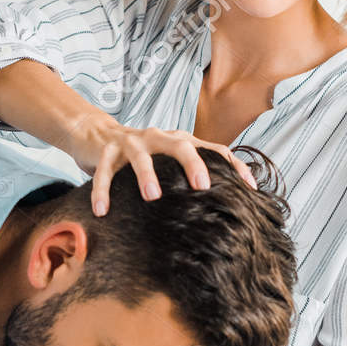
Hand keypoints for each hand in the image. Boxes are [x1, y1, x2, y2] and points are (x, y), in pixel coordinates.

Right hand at [68, 114, 258, 216]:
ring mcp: (130, 142)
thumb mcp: (169, 161)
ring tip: (152, 196)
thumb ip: (191, 174)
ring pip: (140, 156)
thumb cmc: (141, 156)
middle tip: (202, 187)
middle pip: (180, 145)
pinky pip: (103, 171)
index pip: (214, 149)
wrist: (96, 135)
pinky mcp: (105, 152)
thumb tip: (227, 203)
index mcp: (179, 141)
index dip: (233, 167)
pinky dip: (102, 190)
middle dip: (193, 164)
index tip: (250, 190)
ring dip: (146, 175)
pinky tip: (102, 211)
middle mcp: (158, 137)